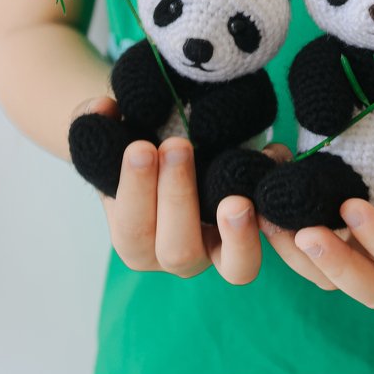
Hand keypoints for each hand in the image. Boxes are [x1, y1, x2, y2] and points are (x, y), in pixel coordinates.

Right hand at [73, 97, 284, 282]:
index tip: (141, 146)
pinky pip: (273, 236)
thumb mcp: (115, 134)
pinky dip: (277, 212)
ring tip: (237, 200)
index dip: (136, 190)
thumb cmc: (141, 146)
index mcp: (136, 240)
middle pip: (178, 250)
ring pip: (235, 266)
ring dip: (236, 234)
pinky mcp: (260, 231)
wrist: (178, 148)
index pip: (133, 230)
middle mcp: (179, 255)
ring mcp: (223, 251)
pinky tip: (274, 165)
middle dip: (177, 197)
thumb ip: (96, 122)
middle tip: (178, 147)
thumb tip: (101, 107)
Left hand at [258, 123, 373, 306]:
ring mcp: (373, 268)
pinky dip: (289, 246)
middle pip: (372, 290)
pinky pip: (316, 266)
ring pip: (335, 283)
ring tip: (274, 222)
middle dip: (337, 264)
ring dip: (302, 258)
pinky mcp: (345, 257)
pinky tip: (268, 214)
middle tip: (303, 233)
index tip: (351, 206)